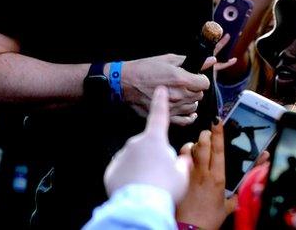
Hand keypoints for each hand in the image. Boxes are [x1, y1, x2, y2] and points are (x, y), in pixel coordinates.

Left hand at [103, 86, 190, 200]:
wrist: (141, 206)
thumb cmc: (164, 188)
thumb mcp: (181, 174)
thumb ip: (182, 162)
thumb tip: (182, 159)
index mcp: (155, 139)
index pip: (159, 116)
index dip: (160, 102)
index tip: (159, 90)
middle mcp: (136, 143)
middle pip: (148, 145)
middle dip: (154, 155)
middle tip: (161, 173)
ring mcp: (122, 156)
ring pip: (135, 158)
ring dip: (141, 167)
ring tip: (149, 183)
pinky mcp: (112, 170)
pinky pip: (123, 170)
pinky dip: (129, 177)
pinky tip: (136, 187)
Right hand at [122, 54, 209, 125]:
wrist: (125, 83)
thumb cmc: (145, 69)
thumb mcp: (169, 59)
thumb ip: (192, 61)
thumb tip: (210, 61)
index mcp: (181, 79)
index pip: (205, 83)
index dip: (201, 78)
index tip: (196, 77)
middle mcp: (179, 95)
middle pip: (200, 95)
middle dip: (196, 88)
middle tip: (186, 83)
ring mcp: (173, 108)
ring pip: (193, 106)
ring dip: (191, 100)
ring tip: (182, 94)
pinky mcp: (165, 116)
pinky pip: (185, 120)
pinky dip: (189, 116)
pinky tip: (188, 110)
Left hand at [176, 123, 235, 229]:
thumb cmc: (208, 220)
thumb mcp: (229, 205)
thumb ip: (240, 190)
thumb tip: (256, 177)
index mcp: (217, 178)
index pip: (218, 149)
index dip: (218, 133)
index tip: (217, 121)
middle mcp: (202, 174)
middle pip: (202, 145)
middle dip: (204, 135)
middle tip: (206, 132)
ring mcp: (186, 175)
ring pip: (187, 150)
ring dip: (191, 146)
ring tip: (194, 148)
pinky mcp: (175, 180)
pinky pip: (176, 161)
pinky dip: (180, 158)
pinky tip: (182, 162)